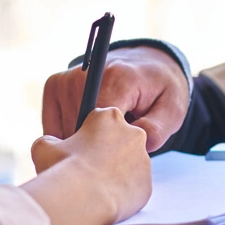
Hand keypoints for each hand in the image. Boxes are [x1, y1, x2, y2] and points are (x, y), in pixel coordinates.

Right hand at [30, 107, 150, 221]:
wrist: (83, 201)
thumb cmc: (64, 169)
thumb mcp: (43, 147)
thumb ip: (48, 141)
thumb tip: (51, 144)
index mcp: (107, 117)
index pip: (97, 121)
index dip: (84, 136)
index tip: (75, 149)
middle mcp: (131, 133)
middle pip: (115, 141)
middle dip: (100, 152)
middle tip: (82, 168)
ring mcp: (143, 160)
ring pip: (125, 164)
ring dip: (111, 171)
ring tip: (90, 186)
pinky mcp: (146, 185)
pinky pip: (131, 187)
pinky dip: (118, 192)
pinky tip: (101, 198)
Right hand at [41, 46, 187, 151]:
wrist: (145, 65)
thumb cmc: (159, 91)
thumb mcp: (172, 111)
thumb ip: (157, 130)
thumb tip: (135, 145)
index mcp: (117, 79)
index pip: (97, 125)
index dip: (105, 149)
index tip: (117, 159)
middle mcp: (85, 74)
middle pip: (77, 131)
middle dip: (93, 148)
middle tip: (115, 148)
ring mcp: (66, 79)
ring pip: (62, 132)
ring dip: (80, 142)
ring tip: (103, 136)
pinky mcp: (54, 85)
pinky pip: (52, 126)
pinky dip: (67, 136)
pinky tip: (87, 133)